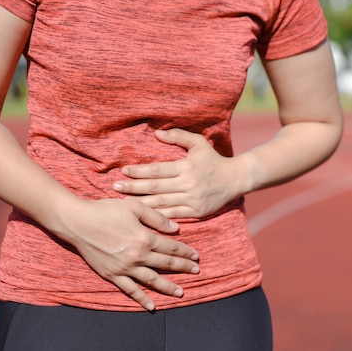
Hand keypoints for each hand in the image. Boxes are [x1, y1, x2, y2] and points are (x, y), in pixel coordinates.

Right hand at [66, 197, 199, 310]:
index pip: (171, 247)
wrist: (78, 222)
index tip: (196, 256)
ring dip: (168, 287)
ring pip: (152, 280)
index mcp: (145, 238)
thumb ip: (157, 218)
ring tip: (181, 293)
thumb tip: (176, 229)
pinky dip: (142, 299)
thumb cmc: (106, 210)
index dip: (185, 252)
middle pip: (166, 264)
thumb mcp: (134, 207)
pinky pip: (130, 290)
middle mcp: (137, 256)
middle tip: (196, 272)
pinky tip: (152, 306)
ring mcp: (125, 268)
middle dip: (183, 268)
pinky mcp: (112, 275)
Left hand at [113, 129, 248, 218]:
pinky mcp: (196, 212)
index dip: (139, 171)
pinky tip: (144, 217)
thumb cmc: (214, 159)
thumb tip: (157, 133)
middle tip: (115, 187)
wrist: (236, 179)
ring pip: (161, 203)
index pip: (158, 170)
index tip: (123, 170)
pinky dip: (157, 217)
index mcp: (187, 167)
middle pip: (155, 187)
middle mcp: (189, 184)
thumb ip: (179, 136)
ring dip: (141, 203)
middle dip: (133, 187)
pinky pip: (173, 216)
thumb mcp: (199, 143)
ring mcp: (192, 200)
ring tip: (124, 202)